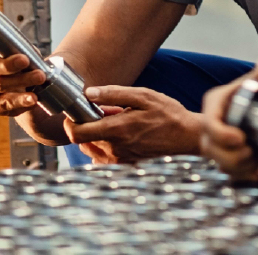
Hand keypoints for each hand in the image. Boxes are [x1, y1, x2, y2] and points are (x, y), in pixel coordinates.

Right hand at [0, 35, 46, 117]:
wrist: (19, 82)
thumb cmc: (15, 58)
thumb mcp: (16, 48)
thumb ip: (18, 48)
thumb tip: (29, 55)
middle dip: (8, 65)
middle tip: (26, 60)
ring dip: (21, 81)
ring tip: (40, 78)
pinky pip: (3, 104)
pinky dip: (20, 100)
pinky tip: (33, 98)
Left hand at [64, 86, 199, 163]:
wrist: (186, 137)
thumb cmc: (168, 114)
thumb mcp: (144, 96)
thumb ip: (114, 94)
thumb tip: (90, 93)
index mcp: (116, 129)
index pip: (76, 133)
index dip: (71, 122)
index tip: (78, 111)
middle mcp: (113, 148)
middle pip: (83, 139)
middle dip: (88, 124)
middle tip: (107, 111)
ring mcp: (118, 159)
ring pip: (91, 148)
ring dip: (96, 134)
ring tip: (117, 122)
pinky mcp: (123, 165)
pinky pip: (102, 157)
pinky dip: (104, 145)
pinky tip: (121, 134)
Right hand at [200, 53, 257, 179]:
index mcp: (216, 101)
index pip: (209, 122)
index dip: (220, 135)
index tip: (241, 139)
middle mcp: (214, 121)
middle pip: (209, 147)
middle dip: (229, 156)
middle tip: (252, 152)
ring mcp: (220, 139)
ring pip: (219, 161)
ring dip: (237, 166)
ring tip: (257, 158)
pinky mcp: (230, 153)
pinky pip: (230, 170)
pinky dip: (244, 173)